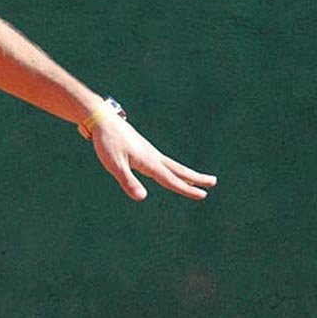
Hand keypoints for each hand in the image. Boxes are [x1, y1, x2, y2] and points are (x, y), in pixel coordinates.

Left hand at [90, 116, 217, 200]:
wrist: (103, 119)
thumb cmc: (107, 142)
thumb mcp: (114, 164)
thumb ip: (128, 181)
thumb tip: (142, 198)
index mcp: (149, 162)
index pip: (171, 179)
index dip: (187, 189)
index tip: (203, 195)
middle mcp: (153, 156)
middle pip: (178, 169)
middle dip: (196, 178)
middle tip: (213, 182)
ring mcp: (148, 151)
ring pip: (172, 164)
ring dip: (186, 173)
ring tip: (197, 179)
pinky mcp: (142, 148)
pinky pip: (163, 161)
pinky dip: (172, 168)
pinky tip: (169, 170)